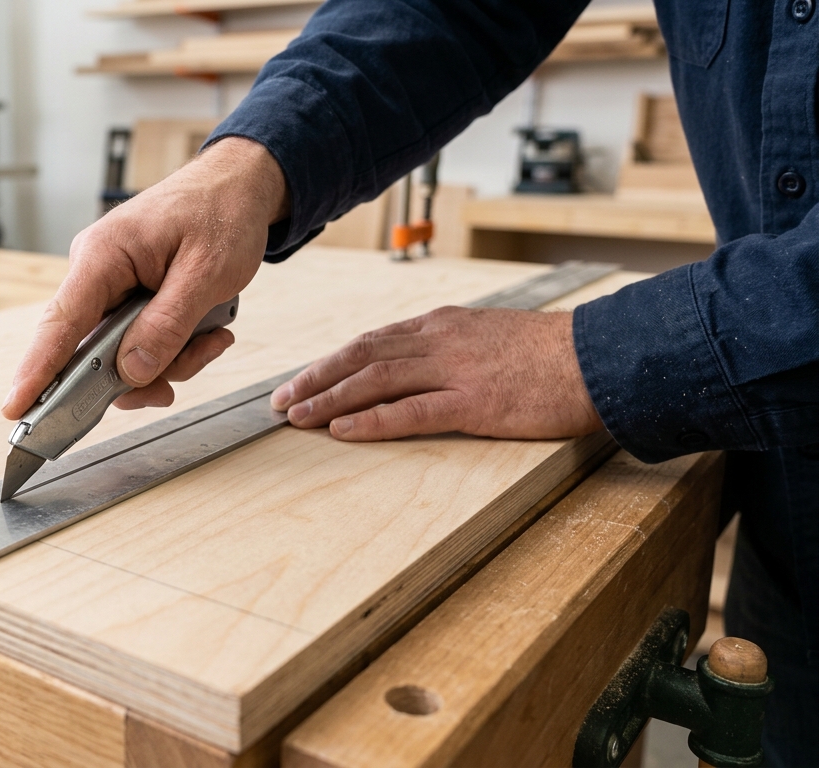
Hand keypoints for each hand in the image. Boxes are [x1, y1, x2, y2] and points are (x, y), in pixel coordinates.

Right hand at [2, 137, 289, 417]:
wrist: (240, 184)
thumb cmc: (223, 212)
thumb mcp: (207, 273)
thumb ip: (167, 325)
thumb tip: (130, 371)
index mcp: (104, 255)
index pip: (61, 322)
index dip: (37, 370)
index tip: (15, 408)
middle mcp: (97, 270)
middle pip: (93, 350)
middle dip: (140, 373)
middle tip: (176, 383)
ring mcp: (112, 284)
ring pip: (123, 352)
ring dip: (170, 358)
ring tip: (211, 337)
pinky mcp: (129, 295)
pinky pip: (140, 339)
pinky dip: (175, 347)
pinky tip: (207, 332)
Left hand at [269, 307, 602, 440]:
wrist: (601, 358)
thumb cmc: (551, 354)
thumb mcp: (490, 336)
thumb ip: (450, 347)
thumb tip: (416, 365)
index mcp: (442, 325)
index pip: (371, 341)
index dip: (331, 362)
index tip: (302, 380)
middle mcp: (439, 341)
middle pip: (360, 356)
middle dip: (315, 379)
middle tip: (280, 400)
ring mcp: (455, 370)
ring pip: (375, 380)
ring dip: (329, 399)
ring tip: (297, 417)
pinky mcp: (474, 402)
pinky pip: (410, 411)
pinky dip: (371, 421)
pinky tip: (342, 432)